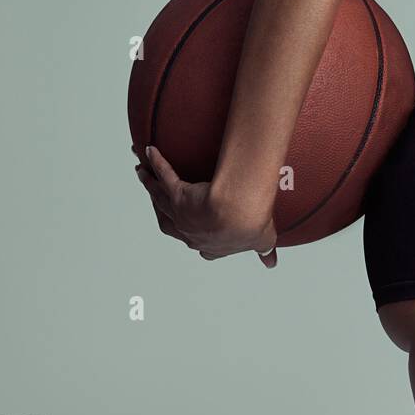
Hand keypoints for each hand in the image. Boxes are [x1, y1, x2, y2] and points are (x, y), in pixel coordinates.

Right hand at [133, 143, 277, 267]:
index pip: (196, 243)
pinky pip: (165, 177)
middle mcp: (190, 231)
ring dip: (150, 184)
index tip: (189, 230)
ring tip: (142, 172)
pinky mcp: (178, 195)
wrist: (239, 213)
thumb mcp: (262, 241)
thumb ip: (265, 250)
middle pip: (168, 218)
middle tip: (155, 195)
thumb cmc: (251, 228)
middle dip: (160, 206)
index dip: (190, 236)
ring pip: (160, 197)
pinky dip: (156, 164)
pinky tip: (150, 152)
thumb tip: (272, 263)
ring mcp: (181, 213)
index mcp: (209, 245)